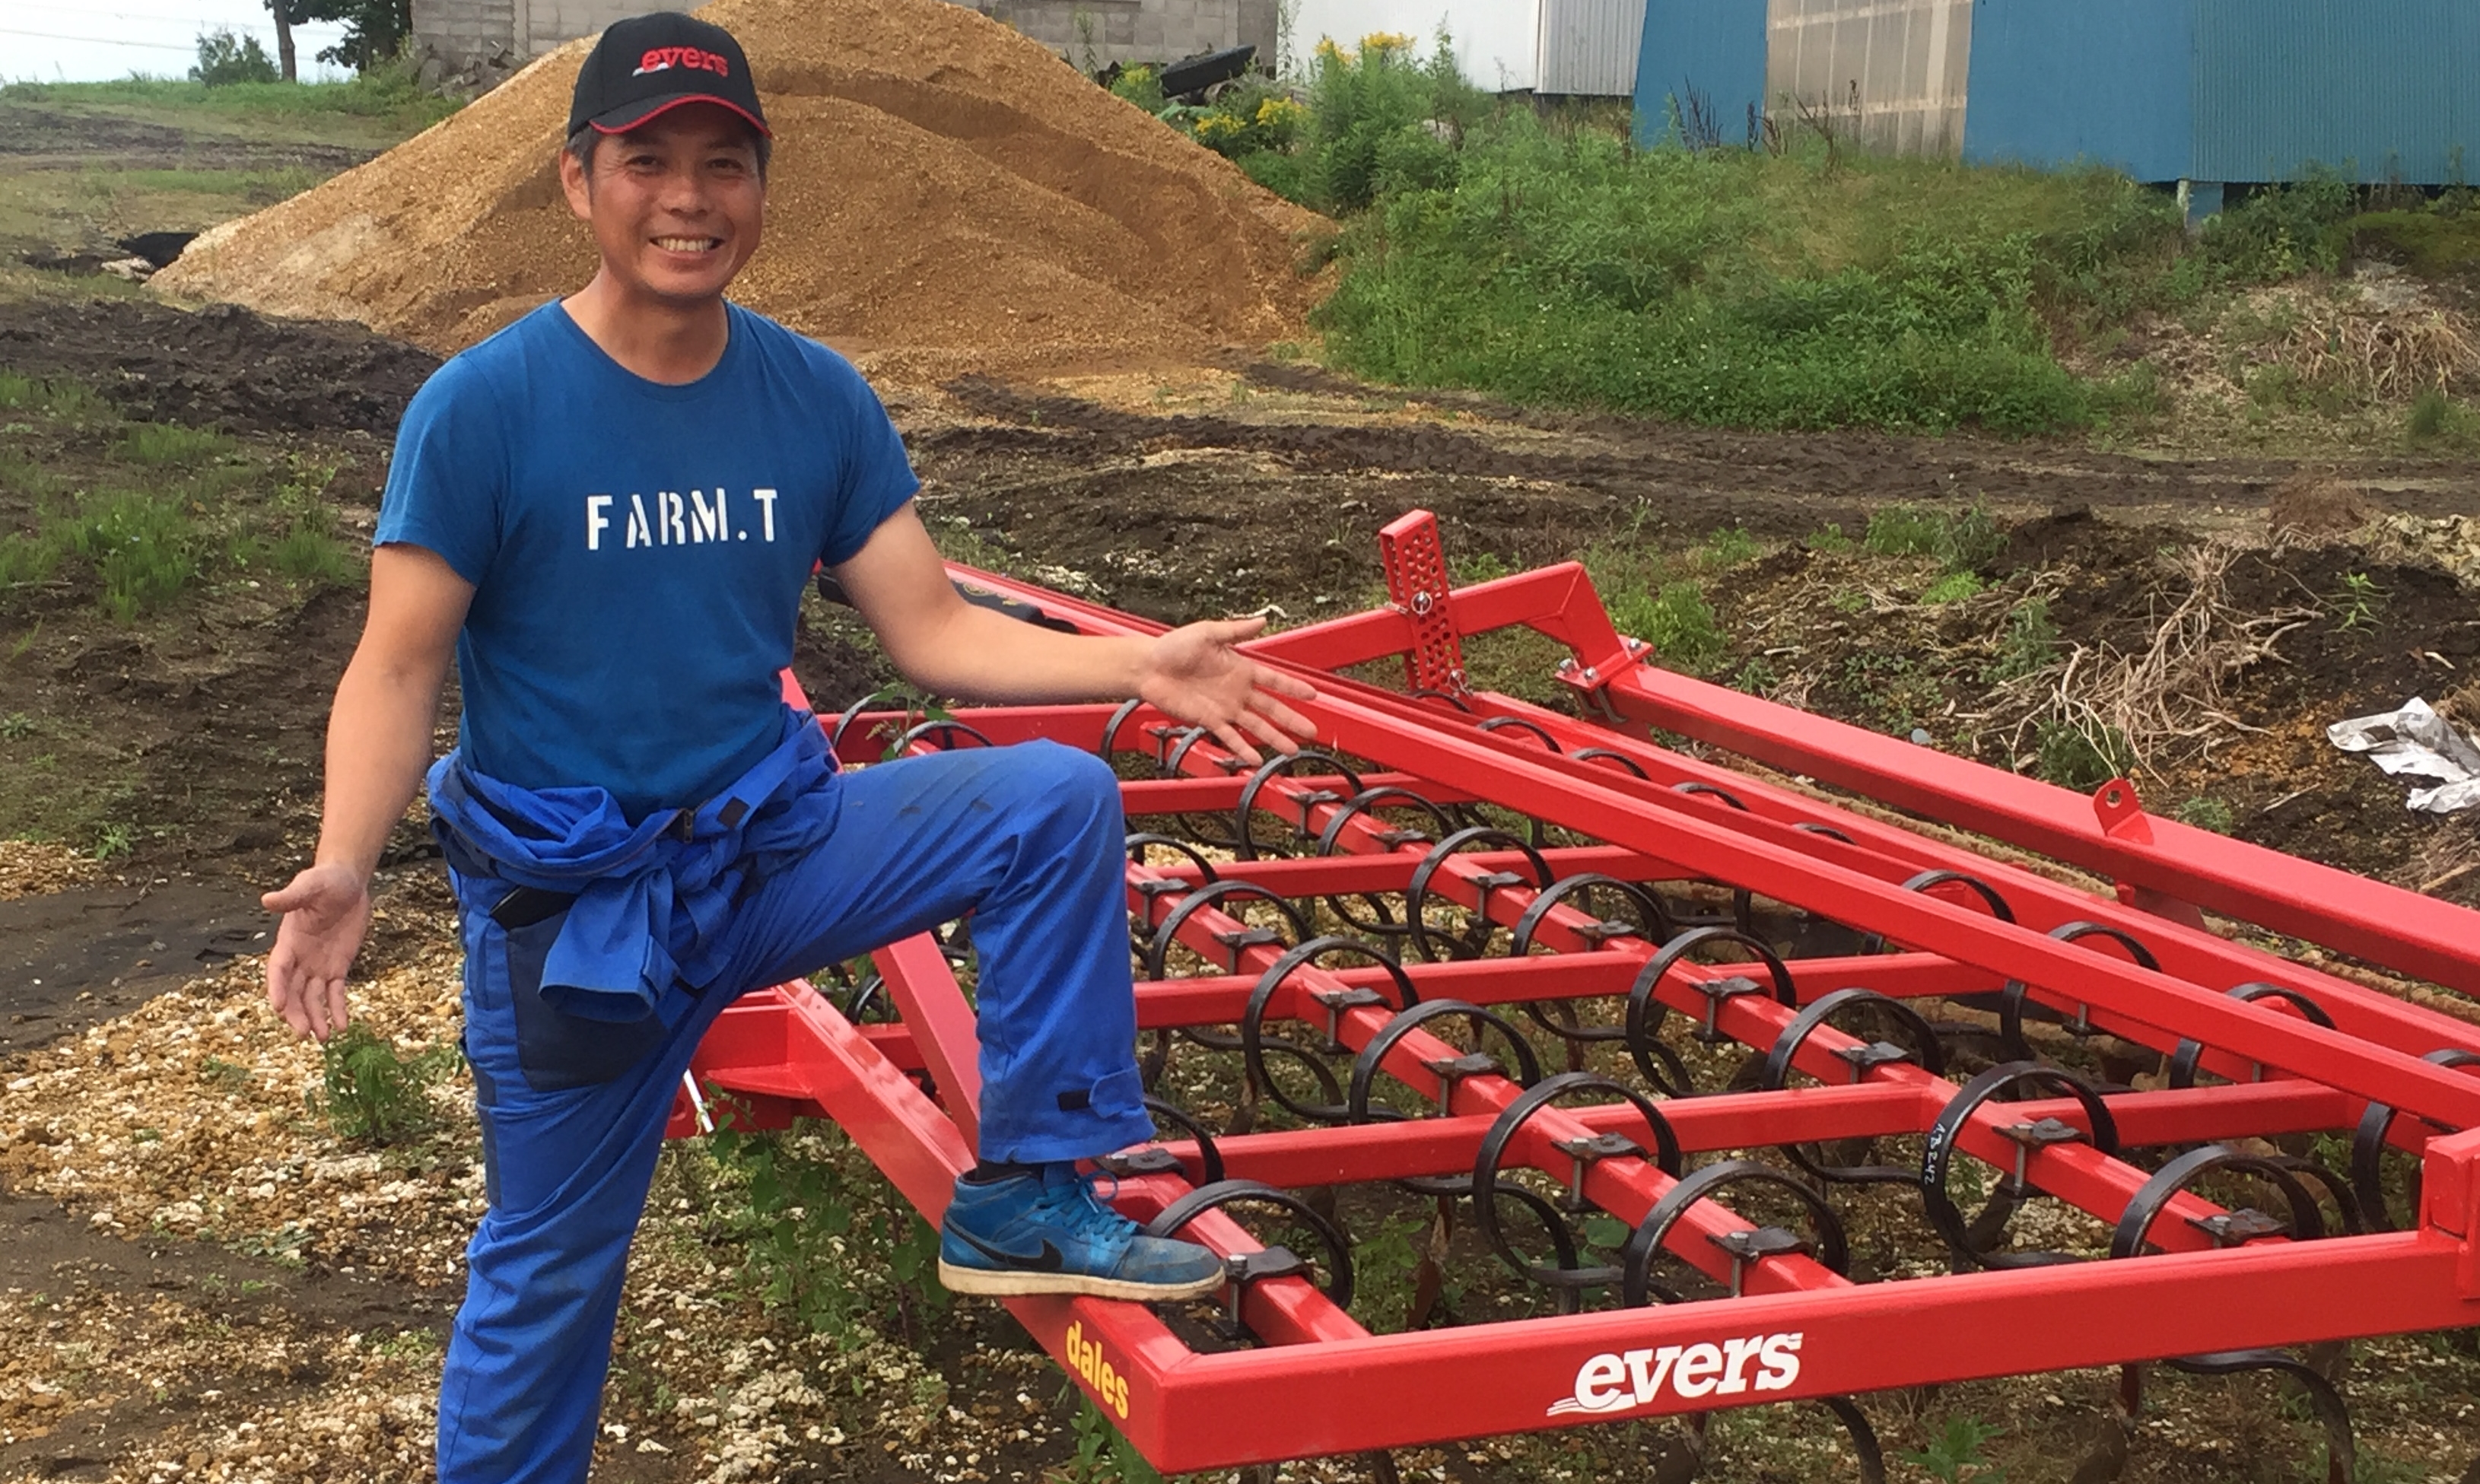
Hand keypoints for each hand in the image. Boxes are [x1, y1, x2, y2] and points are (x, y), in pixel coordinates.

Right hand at [260, 863, 372, 1040]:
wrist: (348, 882)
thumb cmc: (326, 881)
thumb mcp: (310, 885)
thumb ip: (292, 897)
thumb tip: (267, 900)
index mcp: (288, 941)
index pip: (278, 969)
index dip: (278, 988)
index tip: (279, 1007)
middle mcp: (299, 958)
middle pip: (294, 991)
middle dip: (296, 1012)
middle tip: (303, 1033)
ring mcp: (317, 964)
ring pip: (312, 997)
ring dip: (316, 1017)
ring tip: (324, 1038)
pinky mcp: (338, 967)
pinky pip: (336, 992)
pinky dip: (338, 1009)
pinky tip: (343, 1026)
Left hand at [1138, 616, 1319, 766]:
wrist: (1147, 666)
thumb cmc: (1173, 646)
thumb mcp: (1207, 632)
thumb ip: (1236, 630)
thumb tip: (1262, 620)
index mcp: (1239, 667)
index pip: (1274, 680)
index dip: (1293, 687)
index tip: (1312, 694)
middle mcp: (1236, 690)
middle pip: (1271, 708)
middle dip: (1292, 719)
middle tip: (1312, 730)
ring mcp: (1224, 707)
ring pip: (1256, 726)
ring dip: (1274, 738)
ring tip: (1292, 749)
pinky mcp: (1208, 720)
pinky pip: (1229, 736)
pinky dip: (1243, 748)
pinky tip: (1256, 759)